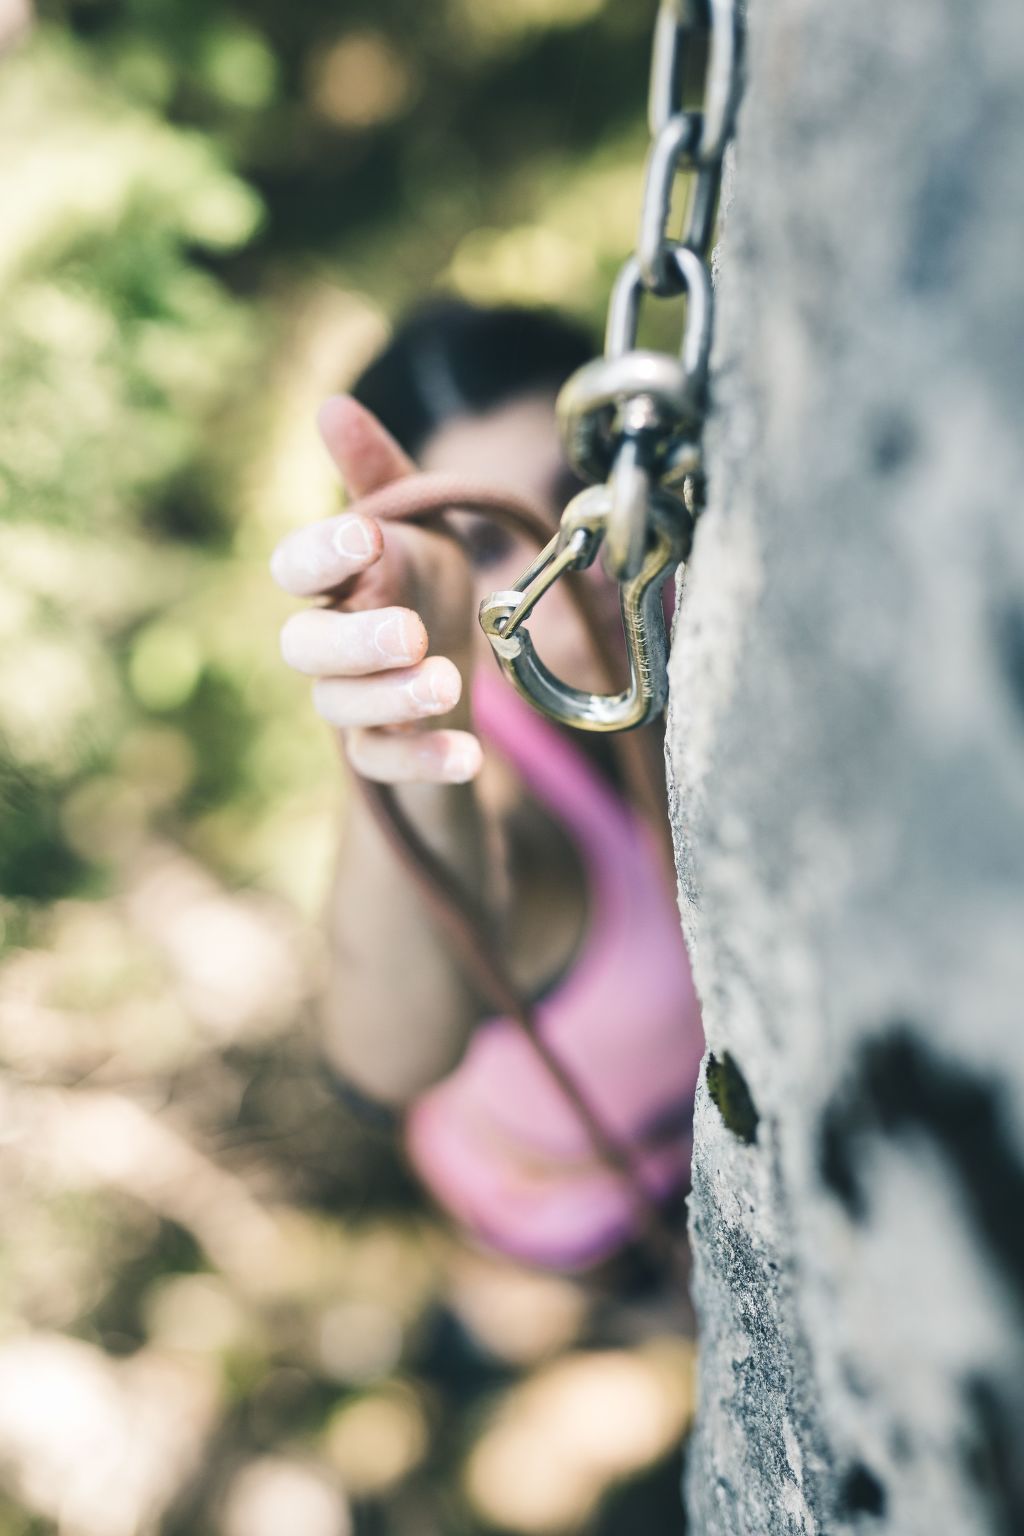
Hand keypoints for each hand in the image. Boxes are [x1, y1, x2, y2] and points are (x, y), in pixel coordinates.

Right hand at [270, 396, 483, 784]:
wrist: (453, 667)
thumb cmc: (423, 582)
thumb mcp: (416, 521)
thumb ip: (378, 472)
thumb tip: (331, 406)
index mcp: (332, 581)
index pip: (296, 568)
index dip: (321, 554)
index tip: (367, 538)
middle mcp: (327, 642)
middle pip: (305, 648)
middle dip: (355, 641)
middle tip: (409, 632)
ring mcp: (349, 700)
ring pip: (340, 707)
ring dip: (392, 698)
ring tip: (446, 683)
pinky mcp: (380, 750)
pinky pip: (383, 764)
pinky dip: (422, 762)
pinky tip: (469, 757)